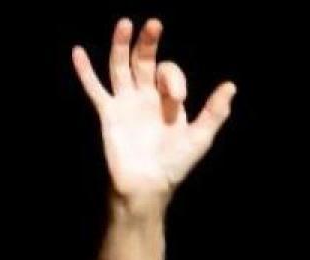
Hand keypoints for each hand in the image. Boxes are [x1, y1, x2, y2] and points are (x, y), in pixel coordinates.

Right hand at [71, 17, 235, 212]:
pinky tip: (78, 52)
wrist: (147, 186)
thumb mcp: (200, 138)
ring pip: (120, 67)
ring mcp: (126, 103)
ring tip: (125, 23)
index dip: (173, 78)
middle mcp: (145, 97)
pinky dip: (85, 72)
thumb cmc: (175, 165)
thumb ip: (214, 112)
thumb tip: (231, 86)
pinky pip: (95, 89)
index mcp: (167, 100)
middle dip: (149, 43)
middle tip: (154, 24)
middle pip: (144, 60)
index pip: (168, 72)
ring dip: (120, 45)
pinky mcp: (109, 114)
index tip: (176, 98)